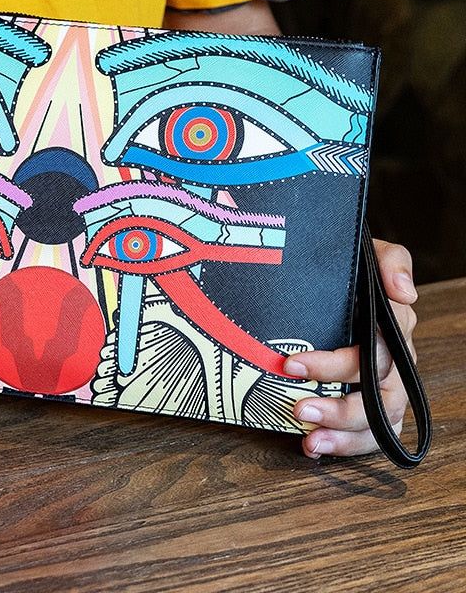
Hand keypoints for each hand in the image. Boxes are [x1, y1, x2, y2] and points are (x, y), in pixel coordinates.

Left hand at [283, 239, 417, 458]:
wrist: (333, 276)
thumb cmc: (350, 270)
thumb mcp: (367, 252)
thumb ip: (390, 260)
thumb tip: (404, 291)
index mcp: (392, 327)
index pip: (376, 351)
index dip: (336, 364)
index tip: (293, 365)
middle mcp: (393, 360)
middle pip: (380, 394)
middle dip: (341, 407)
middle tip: (299, 407)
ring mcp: (385, 386)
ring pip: (381, 421)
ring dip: (344, 432)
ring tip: (310, 438)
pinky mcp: (372, 404)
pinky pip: (371, 434)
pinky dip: (346, 445)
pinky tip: (313, 446)